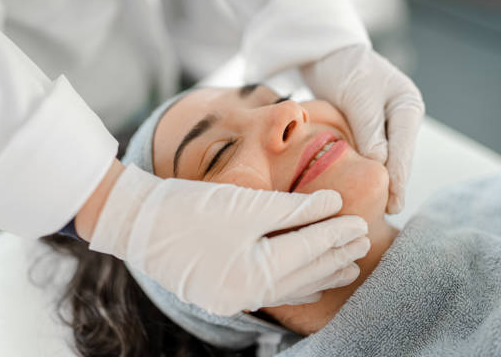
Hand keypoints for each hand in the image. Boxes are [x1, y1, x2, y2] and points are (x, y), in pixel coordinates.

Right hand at [88, 164, 369, 314]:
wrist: (136, 221)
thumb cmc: (189, 207)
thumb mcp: (246, 204)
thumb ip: (293, 208)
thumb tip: (333, 203)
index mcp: (253, 273)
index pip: (308, 251)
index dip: (336, 234)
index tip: (361, 222)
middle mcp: (246, 293)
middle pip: (304, 273)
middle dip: (335, 256)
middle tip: (364, 242)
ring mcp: (233, 297)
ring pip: (291, 286)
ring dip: (321, 273)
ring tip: (349, 267)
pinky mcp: (223, 291)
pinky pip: (271, 291)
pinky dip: (295, 283)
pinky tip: (311, 284)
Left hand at [301, 44, 424, 213]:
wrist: (329, 54)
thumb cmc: (345, 69)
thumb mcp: (358, 96)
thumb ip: (370, 129)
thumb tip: (380, 162)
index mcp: (407, 106)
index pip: (405, 149)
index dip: (399, 178)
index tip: (394, 203)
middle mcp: (402, 118)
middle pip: (399, 157)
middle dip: (392, 184)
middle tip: (386, 213)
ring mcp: (388, 125)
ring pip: (385, 158)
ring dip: (379, 179)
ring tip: (375, 208)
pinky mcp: (370, 130)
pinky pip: (371, 154)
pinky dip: (366, 169)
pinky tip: (361, 187)